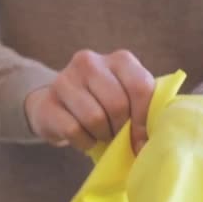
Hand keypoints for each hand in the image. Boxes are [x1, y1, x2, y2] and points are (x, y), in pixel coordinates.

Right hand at [25, 49, 154, 153]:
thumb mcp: (127, 98)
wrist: (56, 105)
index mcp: (118, 59)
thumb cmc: (101, 104)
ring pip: (94, 118)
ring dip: (102, 136)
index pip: (140, 87)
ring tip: (102, 136)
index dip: (144, 119)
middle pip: (117, 104)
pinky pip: (73, 130)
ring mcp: (64, 80)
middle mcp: (89, 62)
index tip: (142, 139)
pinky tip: (85, 139)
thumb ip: (146, 108)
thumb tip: (155, 140)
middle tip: (118, 138)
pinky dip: (84, 142)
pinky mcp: (47, 102)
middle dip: (121, 129)